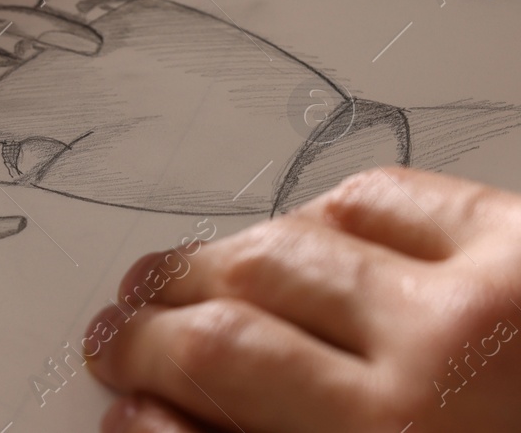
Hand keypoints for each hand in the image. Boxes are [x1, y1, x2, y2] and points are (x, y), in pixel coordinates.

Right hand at [86, 168, 520, 431]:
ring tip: (182, 277)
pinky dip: (322, 213)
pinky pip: (386, 194)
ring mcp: (484, 296)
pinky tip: (295, 234)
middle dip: (150, 326)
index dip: (139, 404)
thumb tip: (178, 423)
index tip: (121, 403)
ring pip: (287, 247)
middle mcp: (431, 381)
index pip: (210, 404)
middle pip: (227, 326)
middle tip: (122, 332)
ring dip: (212, 262)